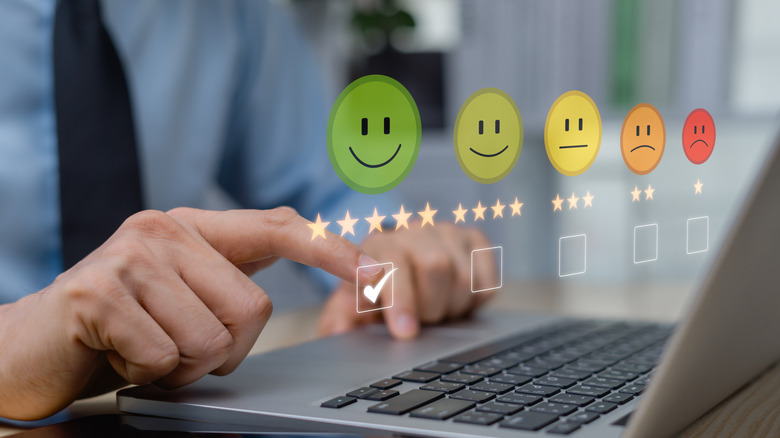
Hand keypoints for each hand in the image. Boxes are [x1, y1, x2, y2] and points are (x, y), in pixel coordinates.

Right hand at [0, 207, 382, 420]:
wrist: (35, 346)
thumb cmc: (124, 325)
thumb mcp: (185, 296)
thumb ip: (234, 282)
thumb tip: (312, 283)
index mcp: (195, 228)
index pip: (280, 228)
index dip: (332, 252)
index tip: (375, 275)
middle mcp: (164, 229)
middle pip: (252, 310)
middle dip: (224, 352)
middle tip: (178, 350)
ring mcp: (130, 257)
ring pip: (211, 341)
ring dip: (184, 368)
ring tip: (146, 350)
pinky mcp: (98, 293)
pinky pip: (165, 358)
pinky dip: (149, 375)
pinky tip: (120, 357)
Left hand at [318, 222, 496, 339]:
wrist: (395, 266)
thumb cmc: (372, 292)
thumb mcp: (349, 306)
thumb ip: (340, 319)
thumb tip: (336, 332)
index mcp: (378, 244)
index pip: (393, 263)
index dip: (401, 298)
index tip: (405, 330)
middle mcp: (414, 230)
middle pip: (437, 266)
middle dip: (429, 306)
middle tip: (418, 320)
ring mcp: (447, 232)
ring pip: (465, 276)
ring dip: (451, 307)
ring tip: (433, 311)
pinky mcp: (475, 240)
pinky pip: (487, 281)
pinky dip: (474, 302)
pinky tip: (455, 301)